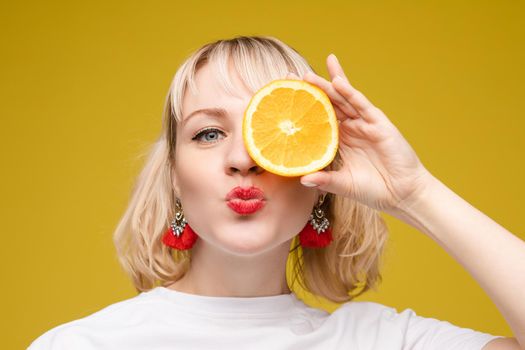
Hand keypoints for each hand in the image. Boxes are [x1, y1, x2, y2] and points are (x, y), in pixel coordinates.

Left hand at [290, 54, 433, 213]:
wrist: (402, 195)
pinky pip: (361, 105)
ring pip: (342, 99)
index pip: (318, 118)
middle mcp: (350, 128)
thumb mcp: (343, 184)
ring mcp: (364, 124)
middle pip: (328, 103)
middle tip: (291, 75)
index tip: (284, 97)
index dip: (304, 107)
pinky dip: (349, 93)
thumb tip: (302, 179)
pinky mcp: (379, 123)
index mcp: (340, 140)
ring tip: (308, 75)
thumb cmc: (373, 190)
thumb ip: (324, 181)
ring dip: (326, 86)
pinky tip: (337, 82)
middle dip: (311, 89)